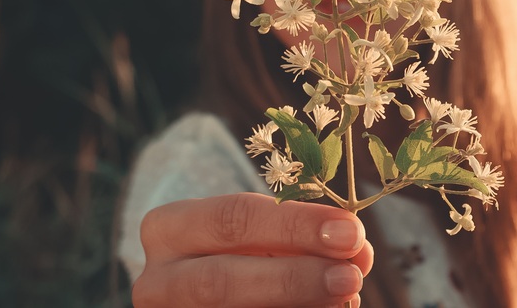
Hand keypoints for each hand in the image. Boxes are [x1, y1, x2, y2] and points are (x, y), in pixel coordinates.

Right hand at [132, 192, 371, 306]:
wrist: (205, 289)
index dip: (295, 225)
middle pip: (221, 280)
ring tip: (346, 297)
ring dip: (297, 305)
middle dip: (292, 277)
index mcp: (170, 228)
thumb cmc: (243, 252)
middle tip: (350, 275)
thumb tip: (358, 251)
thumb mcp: (263, 235)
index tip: (350, 230)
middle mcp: (157, 279)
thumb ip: (303, 238)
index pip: (233, 217)